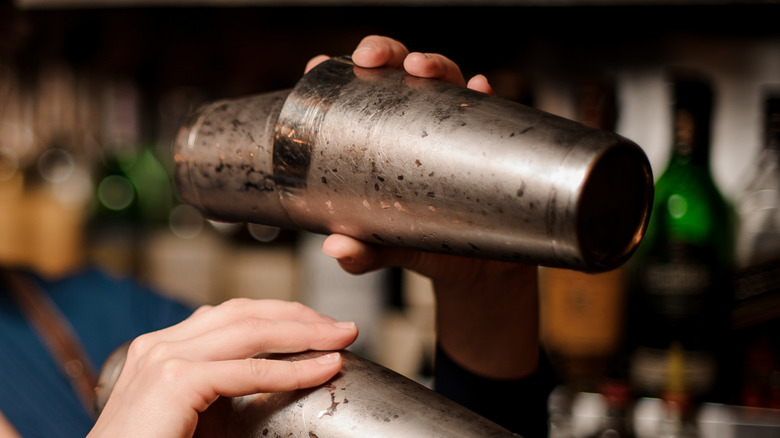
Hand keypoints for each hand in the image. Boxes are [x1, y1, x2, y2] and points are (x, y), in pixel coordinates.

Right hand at [88, 299, 357, 437]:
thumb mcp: (187, 413)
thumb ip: (217, 387)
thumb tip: (270, 380)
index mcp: (161, 348)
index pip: (231, 315)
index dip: (280, 315)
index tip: (317, 326)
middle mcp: (160, 344)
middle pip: (245, 312)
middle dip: (299, 315)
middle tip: (341, 327)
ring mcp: (164, 358)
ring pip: (251, 331)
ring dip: (305, 332)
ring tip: (342, 337)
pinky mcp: (174, 382)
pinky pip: (248, 371)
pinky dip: (292, 370)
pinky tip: (324, 368)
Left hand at [308, 35, 539, 379]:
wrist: (484, 269)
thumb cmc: (430, 246)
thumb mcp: (391, 249)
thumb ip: (363, 253)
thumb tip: (337, 248)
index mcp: (387, 138)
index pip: (361, 94)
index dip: (340, 72)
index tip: (319, 64)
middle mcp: (421, 125)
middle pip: (401, 74)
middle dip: (385, 53)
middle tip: (371, 59)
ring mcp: (457, 129)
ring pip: (446, 80)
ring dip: (433, 64)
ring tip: (419, 69)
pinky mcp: (492, 142)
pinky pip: (493, 109)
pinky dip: (485, 94)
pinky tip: (479, 88)